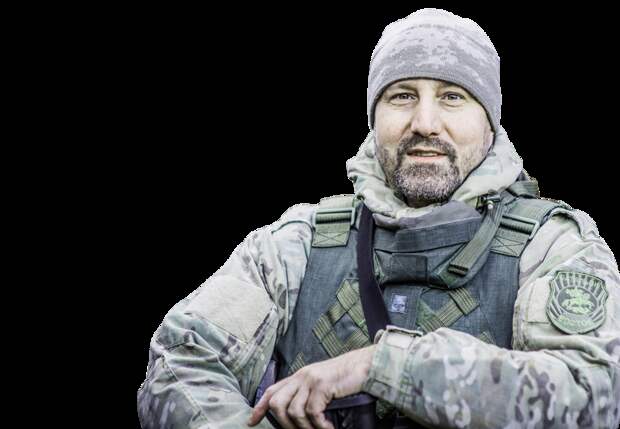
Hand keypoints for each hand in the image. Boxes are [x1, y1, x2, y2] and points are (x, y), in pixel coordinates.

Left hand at [247, 345, 375, 428]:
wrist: (365, 364)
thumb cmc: (346, 378)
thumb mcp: (322, 384)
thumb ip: (307, 394)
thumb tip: (298, 416)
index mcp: (299, 377)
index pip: (272, 391)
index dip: (259, 407)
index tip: (251, 421)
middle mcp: (301, 376)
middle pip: (276, 403)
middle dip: (283, 424)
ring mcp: (311, 379)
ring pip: (293, 411)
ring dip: (304, 428)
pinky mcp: (323, 385)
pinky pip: (312, 412)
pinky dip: (319, 425)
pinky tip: (329, 427)